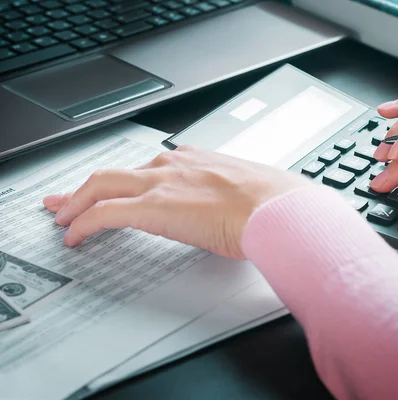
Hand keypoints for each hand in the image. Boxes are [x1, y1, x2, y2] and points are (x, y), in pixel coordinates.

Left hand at [42, 146, 310, 257]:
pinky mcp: (152, 208)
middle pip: (117, 171)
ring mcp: (161, 185)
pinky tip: (75, 237)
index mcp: (198, 162)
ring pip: (102, 185)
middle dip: (87, 186)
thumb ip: (234, 198)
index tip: (121, 186)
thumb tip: (241, 212)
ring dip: (78, 202)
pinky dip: (83, 224)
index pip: (151, 165)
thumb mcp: (250, 193)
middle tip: (68, 198)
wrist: (277, 209)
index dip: (129, 178)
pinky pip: (104, 213)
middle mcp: (175, 167)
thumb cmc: (273, 204)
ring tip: (64, 217)